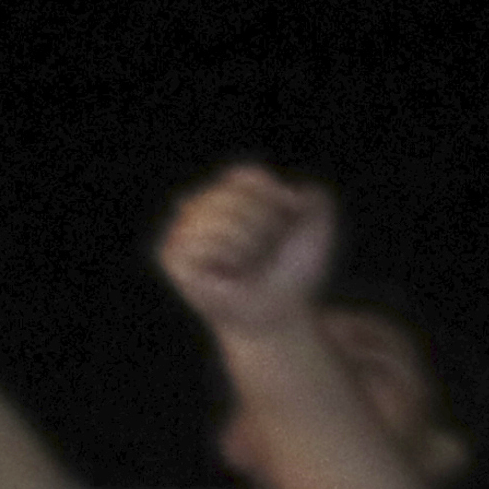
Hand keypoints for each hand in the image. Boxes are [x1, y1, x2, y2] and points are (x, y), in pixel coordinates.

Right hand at [156, 166, 340, 334]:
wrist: (282, 311)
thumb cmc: (293, 271)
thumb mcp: (317, 229)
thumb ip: (316, 196)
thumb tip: (292, 191)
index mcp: (227, 194)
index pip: (249, 177)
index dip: (276, 203)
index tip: (285, 228)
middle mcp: (200, 207)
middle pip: (236, 196)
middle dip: (264, 226)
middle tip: (264, 254)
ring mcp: (183, 230)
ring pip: (220, 218)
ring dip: (248, 245)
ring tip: (247, 265)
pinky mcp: (172, 256)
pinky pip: (201, 242)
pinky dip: (226, 258)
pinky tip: (227, 274)